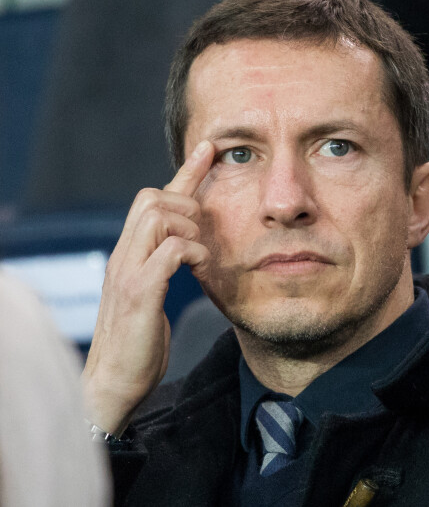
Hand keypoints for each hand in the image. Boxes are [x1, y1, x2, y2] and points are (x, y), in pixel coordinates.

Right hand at [82, 141, 213, 435]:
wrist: (113, 384)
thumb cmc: (139, 340)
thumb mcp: (151, 293)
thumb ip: (162, 264)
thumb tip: (188, 246)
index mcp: (129, 253)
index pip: (154, 199)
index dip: (185, 172)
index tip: (209, 150)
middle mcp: (123, 255)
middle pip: (151, 197)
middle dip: (186, 203)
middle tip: (201, 235)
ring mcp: (127, 272)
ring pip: (157, 215)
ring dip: (188, 227)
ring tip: (198, 254)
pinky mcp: (139, 294)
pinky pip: (169, 250)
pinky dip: (191, 251)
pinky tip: (199, 266)